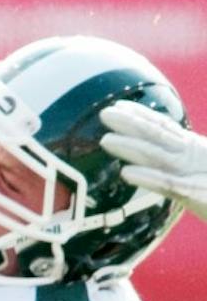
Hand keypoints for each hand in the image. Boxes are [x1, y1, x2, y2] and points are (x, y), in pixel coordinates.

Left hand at [100, 102, 206, 222]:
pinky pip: (167, 184)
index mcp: (191, 150)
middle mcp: (190, 156)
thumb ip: (178, 170)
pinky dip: (147, 177)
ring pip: (157, 155)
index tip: (117, 107)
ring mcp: (192, 172)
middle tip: (104, 113)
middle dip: (130, 123)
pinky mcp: (196, 193)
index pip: (161, 128)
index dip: (140, 116)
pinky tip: (126, 173)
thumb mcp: (195, 178)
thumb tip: (160, 164)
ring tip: (105, 141)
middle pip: (156, 135)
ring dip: (131, 147)